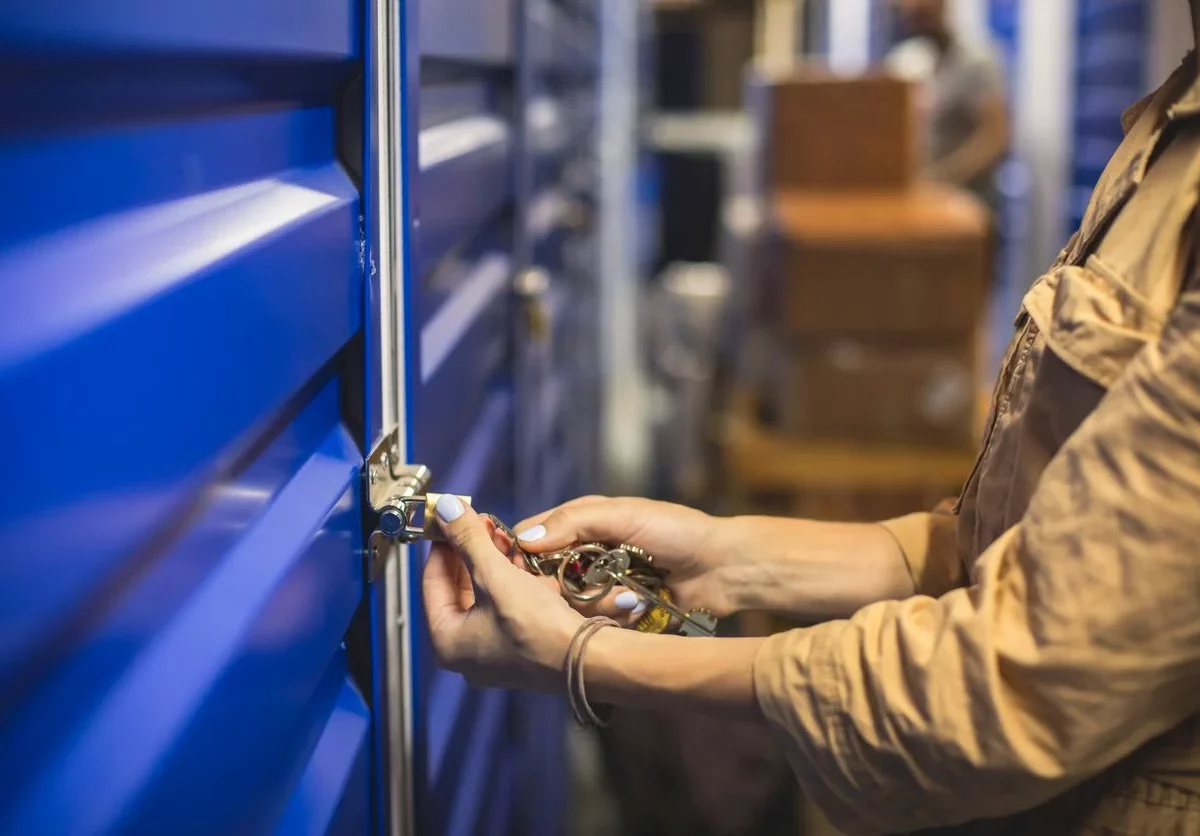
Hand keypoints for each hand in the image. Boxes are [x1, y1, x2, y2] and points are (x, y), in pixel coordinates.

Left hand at [422, 495, 582, 690]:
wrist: (588, 659)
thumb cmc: (536, 625)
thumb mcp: (495, 575)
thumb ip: (467, 539)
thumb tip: (444, 508)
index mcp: (446, 641)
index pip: (431, 581)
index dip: (443, 544)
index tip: (453, 517)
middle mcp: (464, 653)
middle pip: (458, 588)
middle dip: (472, 552)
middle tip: (484, 523)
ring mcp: (492, 654)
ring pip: (485, 596)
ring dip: (494, 563)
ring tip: (506, 537)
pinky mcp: (518, 650)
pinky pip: (506, 608)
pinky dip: (512, 584)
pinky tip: (526, 564)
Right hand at [512, 496, 738, 622]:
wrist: (723, 568)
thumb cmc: (676, 531)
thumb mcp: (624, 516)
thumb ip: (574, 522)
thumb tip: (524, 539)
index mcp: (582, 522)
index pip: (532, 537)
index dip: (521, 555)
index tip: (524, 572)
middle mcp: (584, 555)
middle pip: (543, 578)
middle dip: (561, 587)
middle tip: (582, 588)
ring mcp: (598, 586)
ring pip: (567, 605)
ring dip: (594, 604)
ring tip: (626, 597)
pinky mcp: (614, 613)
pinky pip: (592, 623)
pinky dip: (610, 619)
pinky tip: (633, 611)